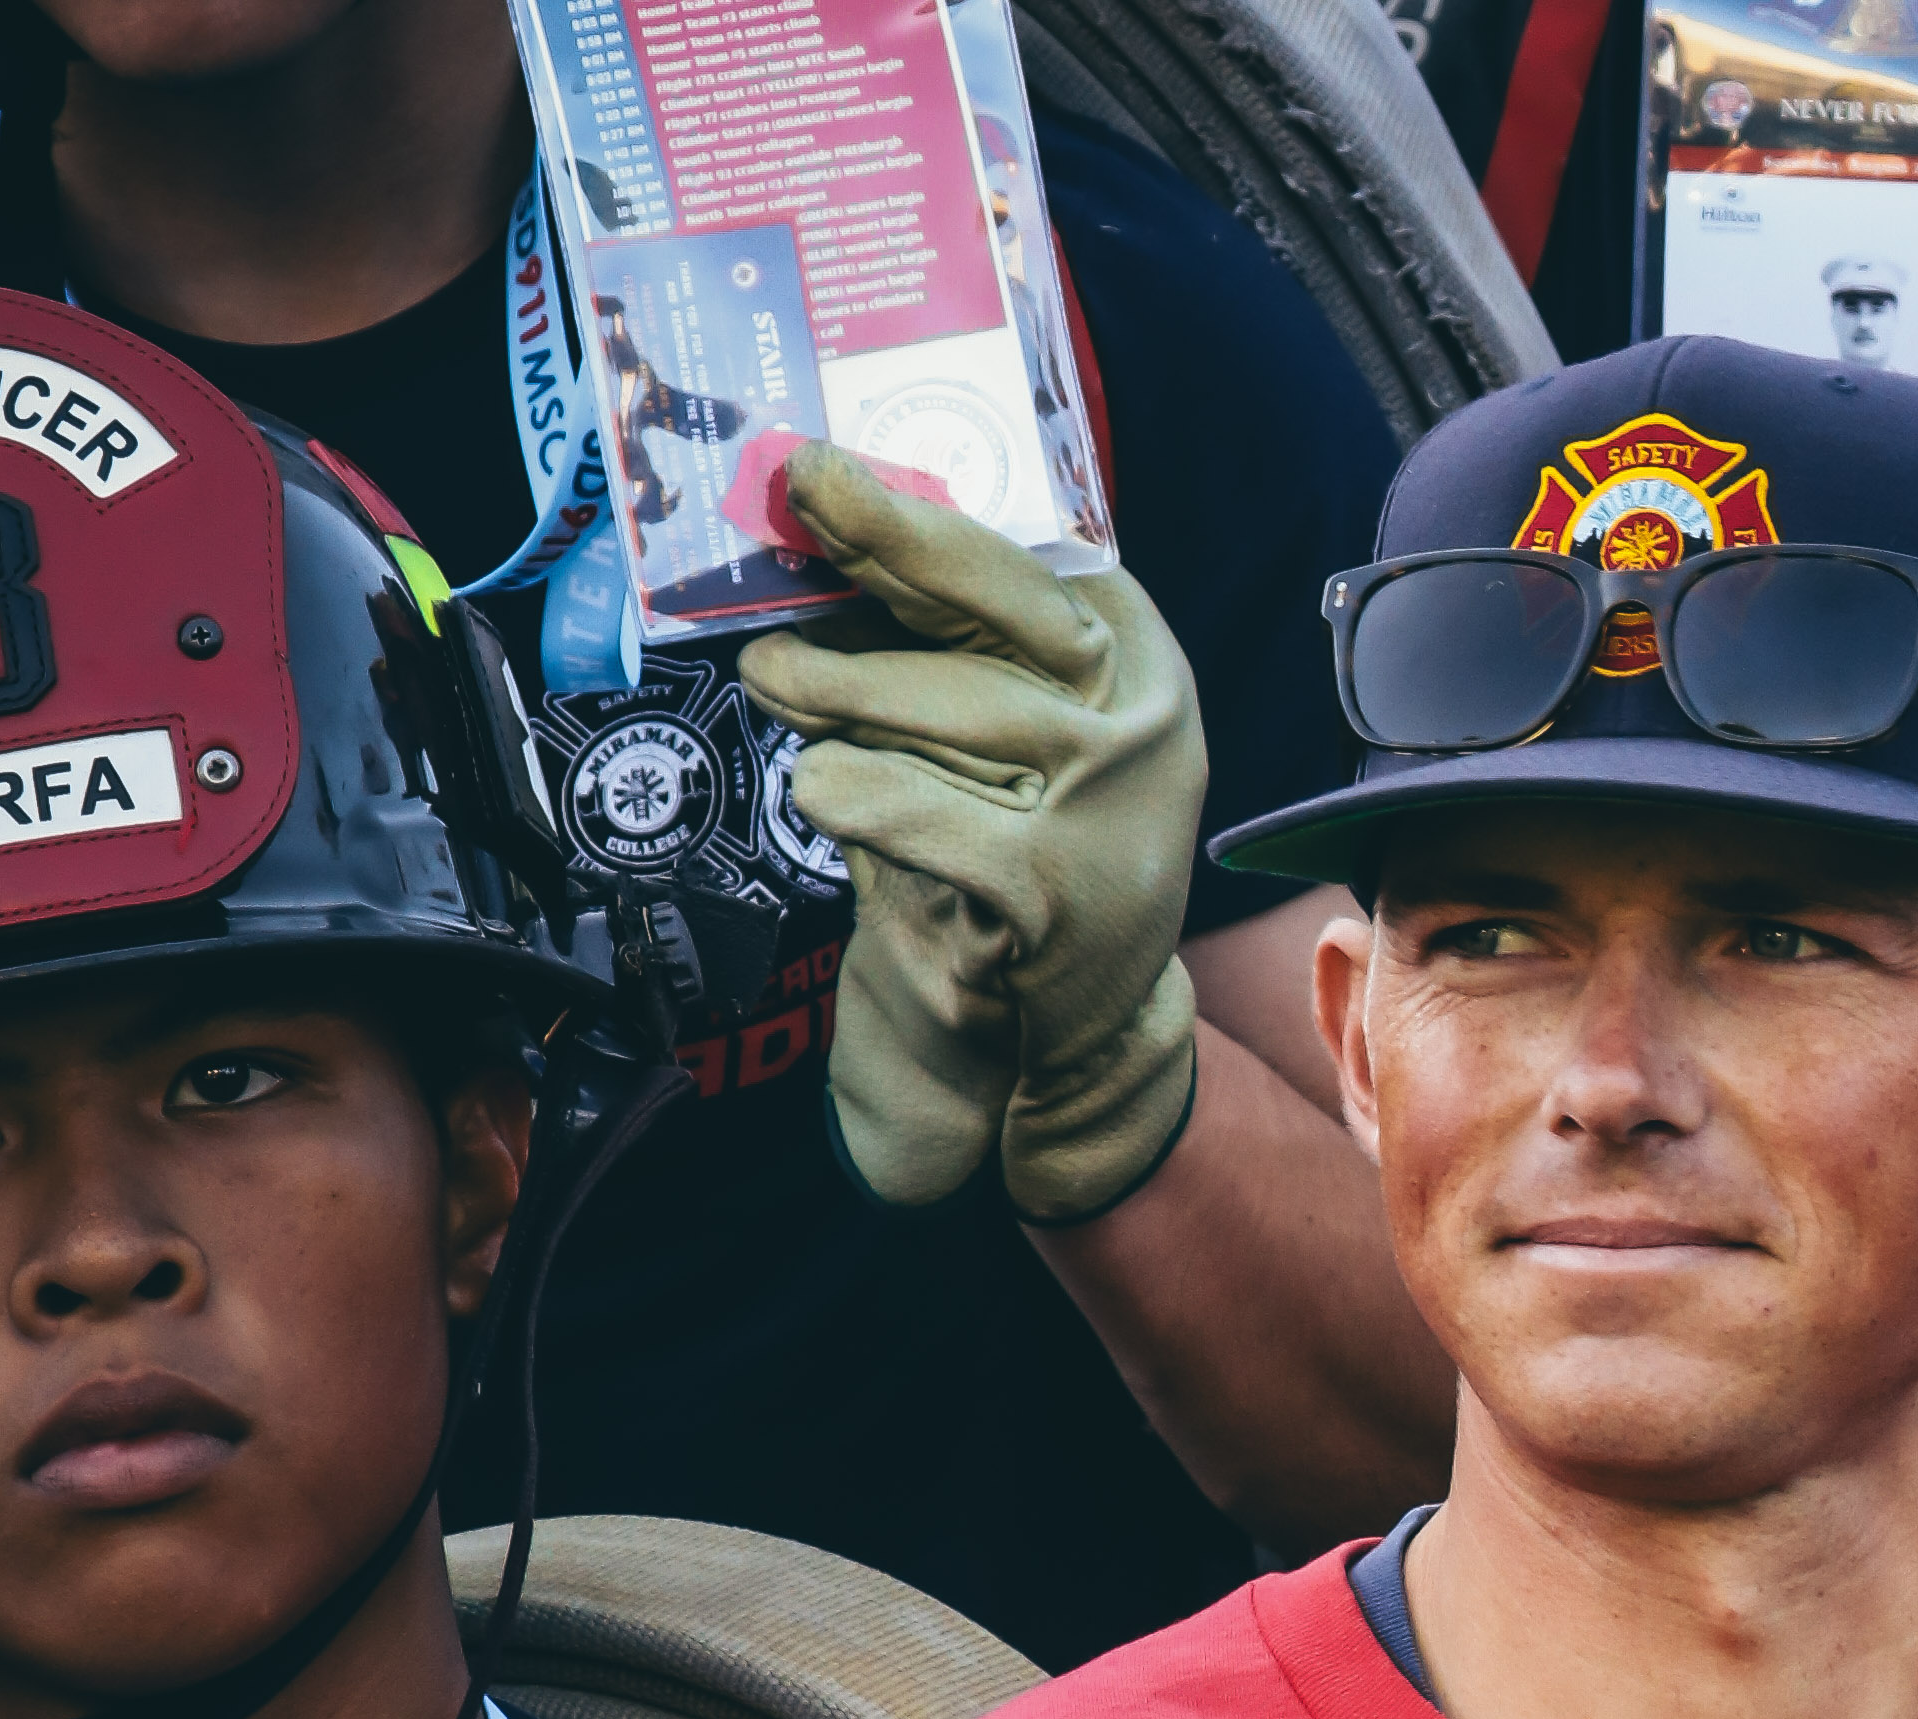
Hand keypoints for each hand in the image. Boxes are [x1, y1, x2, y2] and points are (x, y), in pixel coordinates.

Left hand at [738, 448, 1207, 1233]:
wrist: (1064, 1041)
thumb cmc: (1013, 854)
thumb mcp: (1009, 737)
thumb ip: (951, 647)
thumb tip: (823, 536)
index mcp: (1136, 656)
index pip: (1022, 562)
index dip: (914, 515)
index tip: (821, 478)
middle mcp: (1141, 718)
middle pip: (994, 607)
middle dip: (877, 559)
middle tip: (783, 535)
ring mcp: (1109, 803)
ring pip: (945, 705)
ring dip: (839, 692)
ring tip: (776, 686)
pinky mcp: (1056, 888)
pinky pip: (922, 809)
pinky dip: (854, 792)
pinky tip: (817, 787)